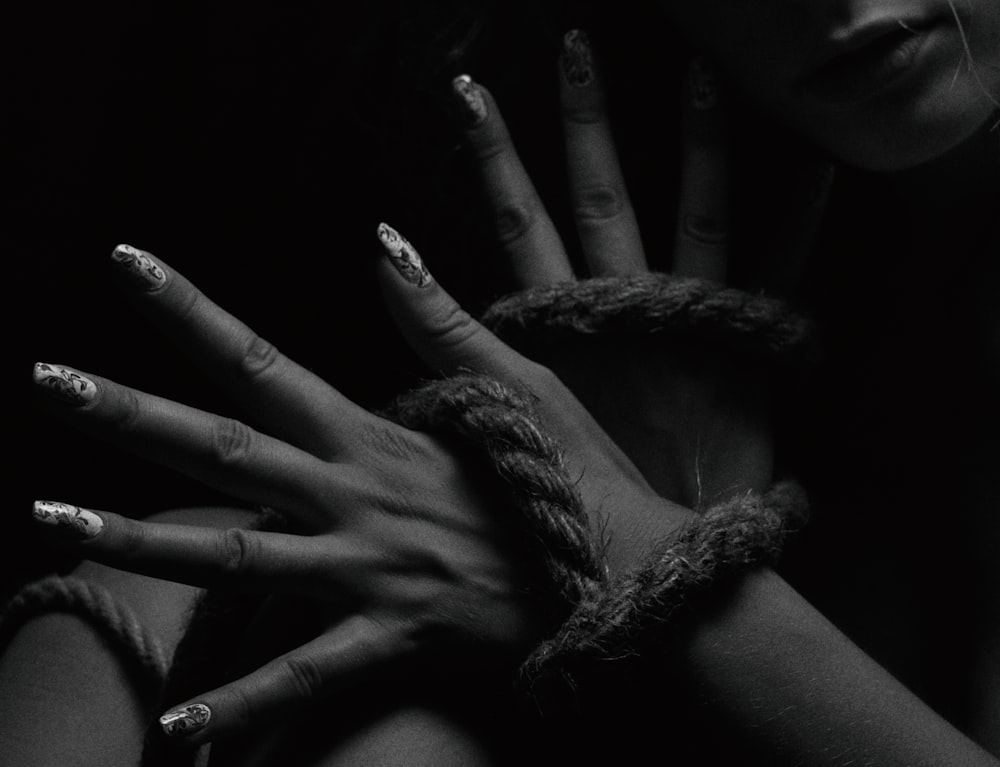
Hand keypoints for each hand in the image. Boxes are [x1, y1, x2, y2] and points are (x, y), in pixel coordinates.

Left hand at [32, 238, 690, 745]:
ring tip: (53, 521)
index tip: (127, 263)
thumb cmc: (566, 477)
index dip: (191, 312)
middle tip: (45, 377)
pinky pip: (305, 677)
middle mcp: (355, 496)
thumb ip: (438, 316)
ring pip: (237, 558)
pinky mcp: (392, 637)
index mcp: (375, 434)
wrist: (620, 576)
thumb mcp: (515, 383)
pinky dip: (241, 707)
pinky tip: (176, 730)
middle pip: (225, 450)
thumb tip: (382, 241)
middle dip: (130, 413)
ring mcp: (368, 570)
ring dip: (142, 542)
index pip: (265, 361)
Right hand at [451, 34, 832, 507]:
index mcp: (568, 327)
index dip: (492, 160)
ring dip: (697, 145)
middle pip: (601, 198)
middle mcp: (629, 309)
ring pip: (694, 214)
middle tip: (572, 49)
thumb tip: (391, 284)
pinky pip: (779, 268)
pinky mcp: (747, 341)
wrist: (663, 549)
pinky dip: (801, 215)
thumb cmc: (585, 489)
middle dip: (582, 124)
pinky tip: (822, 163)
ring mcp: (693, 319)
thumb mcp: (515, 418)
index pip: (520, 224)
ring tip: (699, 76)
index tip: (467, 96)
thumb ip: (452, 349)